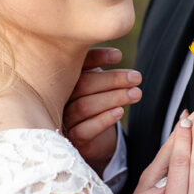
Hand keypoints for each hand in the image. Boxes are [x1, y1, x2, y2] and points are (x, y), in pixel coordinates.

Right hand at [64, 47, 141, 175]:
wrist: (90, 135)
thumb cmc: (93, 99)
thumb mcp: (94, 81)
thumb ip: (96, 65)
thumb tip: (116, 53)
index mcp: (61, 79)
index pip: (76, 65)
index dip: (97, 58)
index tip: (118, 55)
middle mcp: (57, 98)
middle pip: (82, 85)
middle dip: (112, 79)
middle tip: (136, 77)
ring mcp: (62, 118)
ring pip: (85, 106)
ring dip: (113, 98)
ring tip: (136, 93)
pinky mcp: (70, 139)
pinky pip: (85, 130)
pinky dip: (104, 120)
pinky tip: (120, 112)